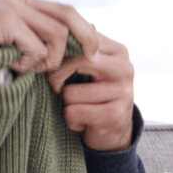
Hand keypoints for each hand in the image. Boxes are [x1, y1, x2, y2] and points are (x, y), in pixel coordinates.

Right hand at [0, 0, 102, 74]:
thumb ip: (19, 41)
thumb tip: (43, 60)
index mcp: (19, 0)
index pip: (62, 9)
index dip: (80, 29)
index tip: (88, 49)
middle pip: (69, 13)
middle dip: (86, 37)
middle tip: (91, 58)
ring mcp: (12, 7)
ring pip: (56, 32)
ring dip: (50, 57)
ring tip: (31, 68)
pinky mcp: (3, 20)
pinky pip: (33, 46)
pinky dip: (29, 62)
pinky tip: (12, 66)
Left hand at [46, 36, 136, 151]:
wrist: (115, 131)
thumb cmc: (95, 95)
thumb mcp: (90, 68)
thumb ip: (78, 51)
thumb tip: (48, 41)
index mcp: (118, 52)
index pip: (80, 42)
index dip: (59, 55)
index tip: (51, 67)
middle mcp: (125, 69)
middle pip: (76, 62)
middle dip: (57, 77)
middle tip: (56, 87)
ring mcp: (123, 92)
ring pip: (70, 93)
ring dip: (67, 104)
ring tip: (78, 108)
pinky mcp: (115, 115)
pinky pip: (74, 112)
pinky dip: (71, 120)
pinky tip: (82, 122)